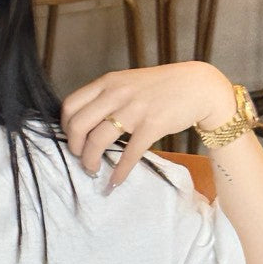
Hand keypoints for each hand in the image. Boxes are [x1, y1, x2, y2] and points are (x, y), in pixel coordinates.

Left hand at [61, 62, 236, 188]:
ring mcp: (134, 109)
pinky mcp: (152, 125)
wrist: (197, 87)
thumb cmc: (160, 87)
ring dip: (91, 161)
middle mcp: (117, 93)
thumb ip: (107, 97)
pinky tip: (115, 181)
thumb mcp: (128, 82)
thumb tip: (84, 122)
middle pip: (78, 125)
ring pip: (98, 140)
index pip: (71, 105)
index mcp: (107, 82)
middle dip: (75, 148)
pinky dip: (119, 172)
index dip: (65, 127)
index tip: (73, 139)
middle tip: (81, 158)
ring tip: (93, 169)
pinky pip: (128, 153)